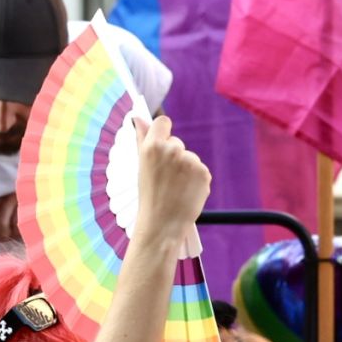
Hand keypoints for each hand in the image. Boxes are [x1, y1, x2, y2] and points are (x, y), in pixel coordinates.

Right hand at [131, 116, 211, 246]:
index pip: (163, 122)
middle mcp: (172, 149)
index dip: (163, 132)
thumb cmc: (149, 195)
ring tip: (176, 188)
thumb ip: (141, 139)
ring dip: (185, 169)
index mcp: (153, 146)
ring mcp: (190, 161)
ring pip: (189, 158)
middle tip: (166, 179)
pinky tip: (186, 192)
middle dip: (173, 157)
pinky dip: (195, 180)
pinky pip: (200, 170)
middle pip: (177, 142)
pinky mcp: (204, 172)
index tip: (161, 145)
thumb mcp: (141, 166)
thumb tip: (137, 118)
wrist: (162, 223)